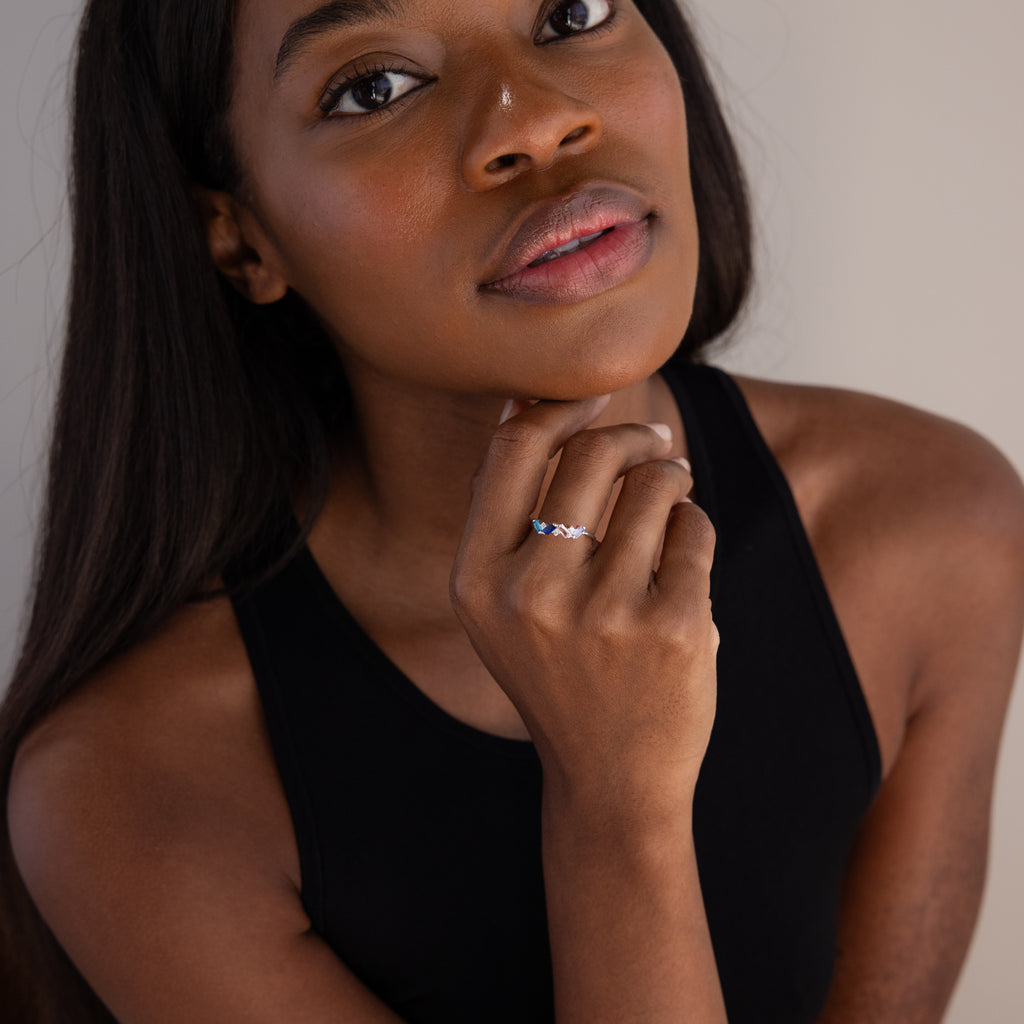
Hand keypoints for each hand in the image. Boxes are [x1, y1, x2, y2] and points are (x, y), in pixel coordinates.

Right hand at [450, 396, 717, 809]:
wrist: (611, 780)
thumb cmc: (558, 671)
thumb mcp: (501, 605)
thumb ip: (505, 510)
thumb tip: (524, 403)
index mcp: (476, 581)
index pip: (512, 451)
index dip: (557, 408)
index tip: (592, 399)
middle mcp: (530, 593)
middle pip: (591, 455)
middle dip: (633, 436)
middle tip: (654, 445)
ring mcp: (603, 613)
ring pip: (654, 485)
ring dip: (671, 480)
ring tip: (672, 501)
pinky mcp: (672, 627)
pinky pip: (695, 529)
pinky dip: (694, 528)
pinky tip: (683, 559)